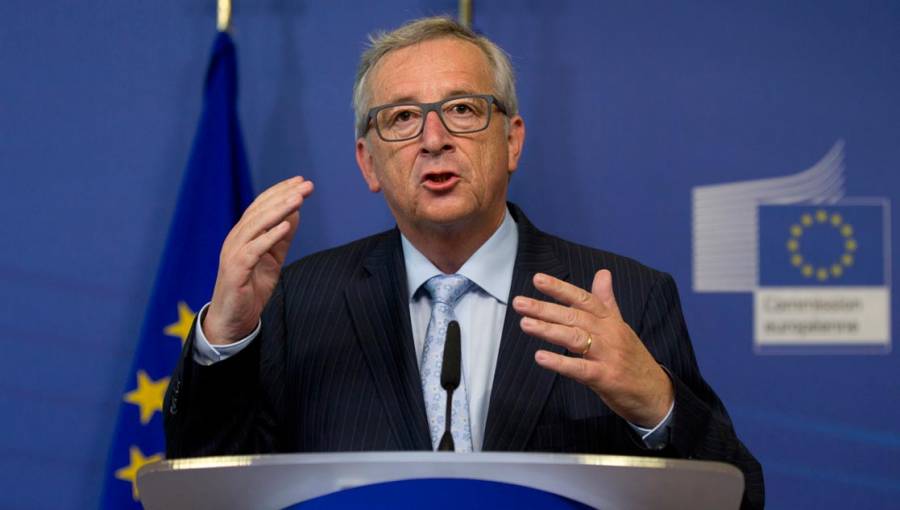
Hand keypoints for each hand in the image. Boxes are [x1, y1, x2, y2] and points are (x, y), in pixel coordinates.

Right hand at [204, 176, 313, 343]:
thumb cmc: (251, 287)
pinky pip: (254, 249)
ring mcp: (233, 254)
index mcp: (243, 234)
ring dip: (279, 210)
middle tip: (306, 185)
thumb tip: (295, 214)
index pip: (261, 206)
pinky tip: (286, 226)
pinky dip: (270, 236)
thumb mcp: (273, 259)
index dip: (280, 191)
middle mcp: (236, 239)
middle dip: (283, 196)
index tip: (301, 181)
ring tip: (298, 199)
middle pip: (260, 211)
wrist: (234, 319)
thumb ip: (281, 238)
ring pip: (256, 225)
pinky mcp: (236, 270)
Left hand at [512, 270, 673, 427]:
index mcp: (611, 321)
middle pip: (574, 316)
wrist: (656, 394)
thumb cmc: (633, 360)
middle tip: (519, 302)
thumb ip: (607, 301)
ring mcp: (608, 356)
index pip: (583, 299)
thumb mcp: (621, 327)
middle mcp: (610, 334)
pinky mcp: (606, 378)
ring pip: (575, 338)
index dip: (560, 288)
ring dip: (548, 330)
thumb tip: (602, 273)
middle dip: (545, 308)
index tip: (537, 279)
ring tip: (525, 323)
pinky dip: (560, 362)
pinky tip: (540, 357)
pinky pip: (580, 368)